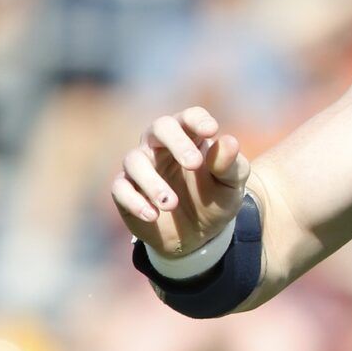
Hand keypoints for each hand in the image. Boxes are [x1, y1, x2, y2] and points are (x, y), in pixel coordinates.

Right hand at [111, 107, 250, 256]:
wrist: (199, 233)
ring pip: (135, 160)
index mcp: (190, 137)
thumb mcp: (230, 185)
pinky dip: (134, 201)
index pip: (190, 117)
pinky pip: (120, 188)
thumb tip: (229, 141)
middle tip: (194, 164)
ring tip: (172, 204)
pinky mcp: (126, 191)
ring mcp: (141, 167)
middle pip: (159, 127)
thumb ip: (230, 164)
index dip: (198, 120)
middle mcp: (161, 146)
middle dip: (176, 142)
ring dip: (153, 182)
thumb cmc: (216, 199)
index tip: (212, 131)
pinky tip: (153, 215)